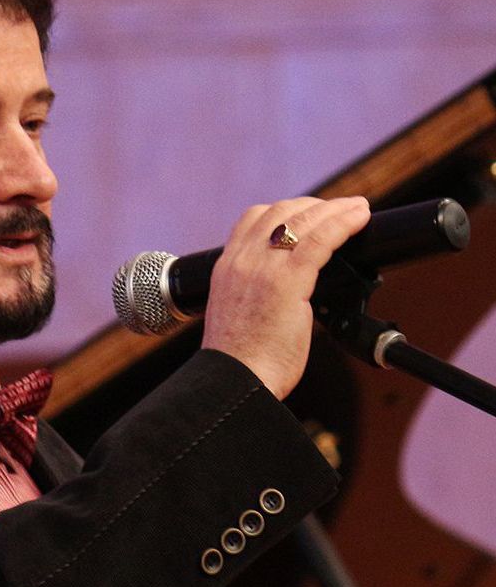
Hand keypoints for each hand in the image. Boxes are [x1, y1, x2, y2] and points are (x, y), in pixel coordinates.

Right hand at [200, 195, 371, 399]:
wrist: (235, 380)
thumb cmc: (243, 360)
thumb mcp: (240, 315)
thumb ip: (259, 296)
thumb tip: (293, 297)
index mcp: (226, 268)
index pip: (252, 219)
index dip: (285, 209)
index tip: (310, 214)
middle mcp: (241, 261)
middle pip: (279, 212)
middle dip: (314, 205)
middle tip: (341, 210)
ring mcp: (262, 269)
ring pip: (302, 220)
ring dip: (336, 209)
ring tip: (358, 208)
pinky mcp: (287, 281)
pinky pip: (320, 240)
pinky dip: (343, 223)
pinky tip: (360, 219)